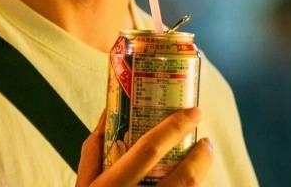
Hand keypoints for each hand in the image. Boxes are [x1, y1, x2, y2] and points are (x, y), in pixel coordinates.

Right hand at [75, 107, 213, 186]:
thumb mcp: (84, 184)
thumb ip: (94, 148)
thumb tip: (109, 110)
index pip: (149, 149)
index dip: (175, 127)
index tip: (193, 111)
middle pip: (183, 178)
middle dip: (201, 156)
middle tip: (206, 141)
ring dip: (203, 175)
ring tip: (203, 159)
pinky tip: (191, 184)